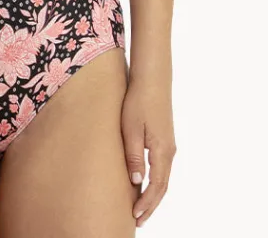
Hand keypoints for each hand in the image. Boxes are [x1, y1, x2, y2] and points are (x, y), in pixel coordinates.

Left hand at [121, 78, 176, 227]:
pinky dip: (154, 181)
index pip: (156, 186)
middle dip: (151, 205)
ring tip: (140, 208)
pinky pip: (161, 167)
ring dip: (153, 195)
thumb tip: (135, 182)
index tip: (135, 216)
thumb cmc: (139, 101)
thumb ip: (134, 156)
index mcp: (162, 151)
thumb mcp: (131, 129)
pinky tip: (144, 184)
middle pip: (162, 186)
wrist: (152, 79)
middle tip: (138, 220)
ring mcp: (168, 145)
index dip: (146, 203)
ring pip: (163, 178)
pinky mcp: (164, 139)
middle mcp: (169, 152)